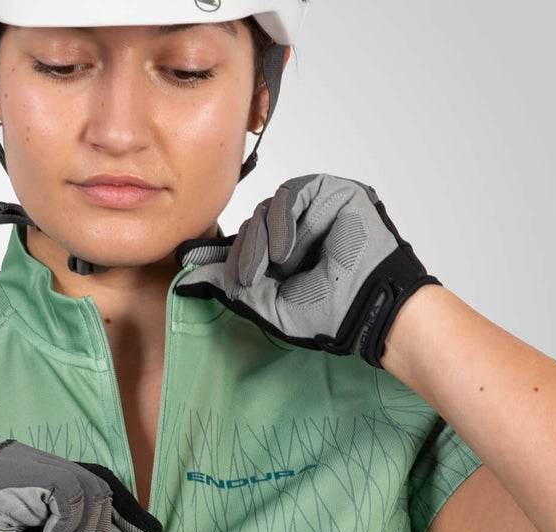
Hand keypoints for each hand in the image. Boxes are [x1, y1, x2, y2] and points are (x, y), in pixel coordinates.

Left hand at [176, 174, 439, 365]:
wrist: (369, 307)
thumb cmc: (327, 314)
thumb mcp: (266, 305)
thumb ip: (230, 288)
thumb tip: (187, 279)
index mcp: (280, 257)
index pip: (242, 244)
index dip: (216, 252)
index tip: (186, 260)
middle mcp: (294, 231)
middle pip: (250, 226)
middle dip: (241, 253)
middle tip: (243, 279)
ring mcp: (313, 210)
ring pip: (265, 209)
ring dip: (260, 241)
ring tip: (271, 267)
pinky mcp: (330, 192)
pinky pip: (291, 194)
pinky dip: (282, 222)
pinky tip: (286, 250)